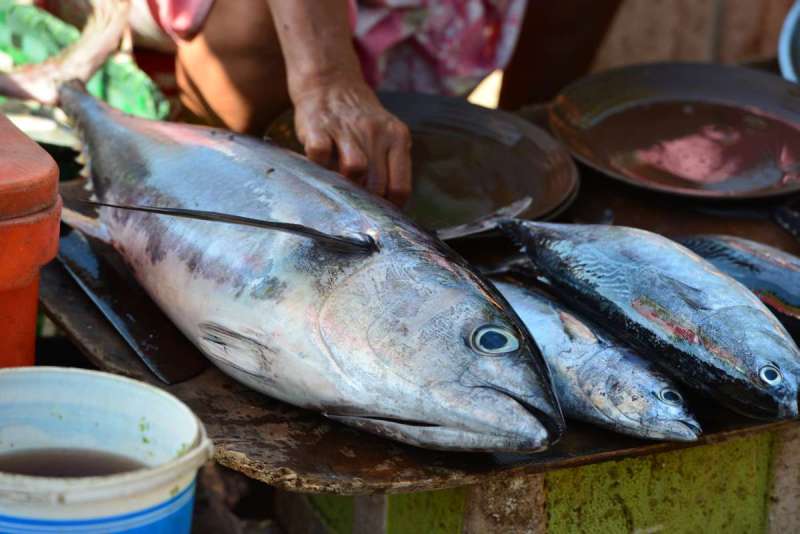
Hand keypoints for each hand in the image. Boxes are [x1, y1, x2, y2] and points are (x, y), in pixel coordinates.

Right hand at [292, 78, 411, 206]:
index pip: (400, 187)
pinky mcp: (318, 126)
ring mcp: (346, 128)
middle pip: (378, 184)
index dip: (389, 207)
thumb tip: (388, 207)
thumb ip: (391, 165)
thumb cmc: (360, 121)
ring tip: (340, 185)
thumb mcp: (387, 135)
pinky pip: (320, 154)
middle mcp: (376, 132)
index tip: (380, 212)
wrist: (331, 81)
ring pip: (355, 169)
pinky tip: (320, 165)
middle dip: (366, 201)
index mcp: (398, 137)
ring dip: (346, 184)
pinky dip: (318, 166)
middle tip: (357, 202)